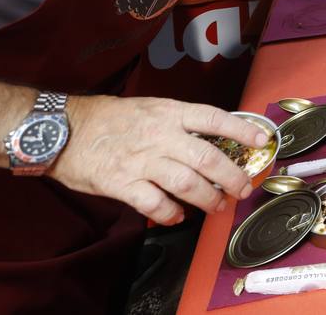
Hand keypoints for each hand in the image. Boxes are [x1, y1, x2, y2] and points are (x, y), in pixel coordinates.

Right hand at [47, 95, 268, 225]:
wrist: (63, 130)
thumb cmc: (109, 119)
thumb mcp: (149, 108)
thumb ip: (178, 122)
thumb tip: (214, 137)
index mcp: (169, 113)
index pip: (213, 119)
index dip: (241, 130)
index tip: (262, 141)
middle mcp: (159, 136)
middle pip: (207, 157)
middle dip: (232, 176)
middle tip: (242, 188)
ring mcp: (141, 160)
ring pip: (186, 183)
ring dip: (207, 199)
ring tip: (217, 206)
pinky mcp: (121, 183)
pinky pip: (154, 203)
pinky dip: (170, 213)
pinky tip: (178, 216)